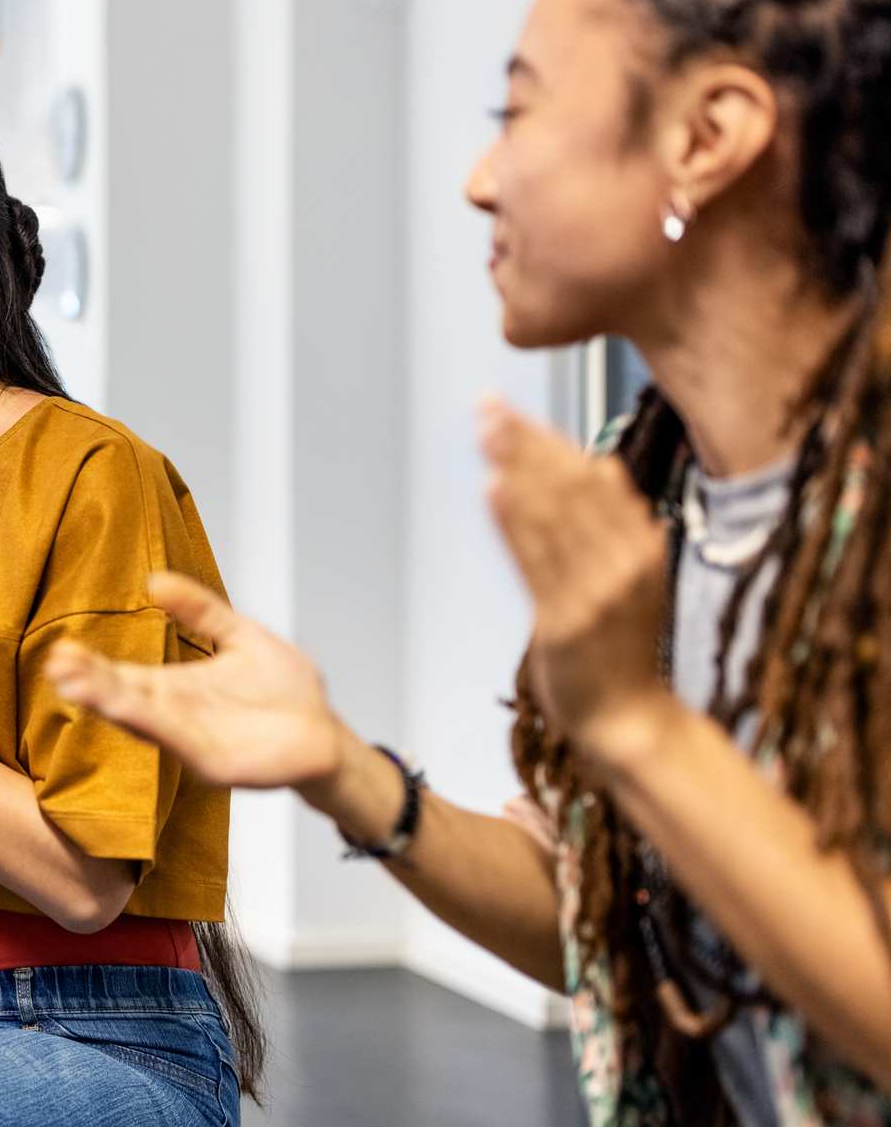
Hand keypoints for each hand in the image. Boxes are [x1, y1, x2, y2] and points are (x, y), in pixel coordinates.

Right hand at [45, 571, 344, 790]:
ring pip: (144, 721)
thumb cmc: (285, 689)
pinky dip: (153, 726)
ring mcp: (193, 741)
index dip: (94, 665)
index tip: (63, 650)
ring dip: (111, 705)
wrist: (327, 734)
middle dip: (92, 684)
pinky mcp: (216, 764)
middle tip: (57, 666)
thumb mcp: (240, 635)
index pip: (125, 675)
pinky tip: (129, 711)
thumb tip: (155, 581)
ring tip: (75, 686)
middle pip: (125, 698)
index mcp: (177, 687)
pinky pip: (180, 743)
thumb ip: (201, 610)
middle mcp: (177, 715)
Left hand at [479, 396, 675, 754]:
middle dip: (525, 442)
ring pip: (551, 515)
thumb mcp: (632, 577)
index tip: (512, 410)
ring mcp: (597, 592)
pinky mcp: (565, 622)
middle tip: (487, 405)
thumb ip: (614, 525)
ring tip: (484, 432)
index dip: (547, 440)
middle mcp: (625, 562)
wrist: (629, 721)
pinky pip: (535, 562)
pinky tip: (493, 488)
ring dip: (515, 468)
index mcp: (642, 545)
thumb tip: (601, 466)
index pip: (590, 477)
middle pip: (569, 486)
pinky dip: (514, 522)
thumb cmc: (621, 647)